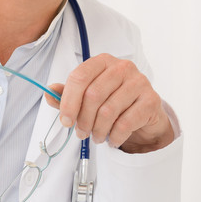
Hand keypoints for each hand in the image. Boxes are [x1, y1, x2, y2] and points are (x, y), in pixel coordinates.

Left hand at [47, 54, 175, 152]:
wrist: (145, 113)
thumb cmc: (113, 101)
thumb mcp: (88, 96)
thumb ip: (68, 95)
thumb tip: (49, 92)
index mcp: (103, 62)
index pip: (80, 77)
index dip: (68, 101)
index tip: (65, 120)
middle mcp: (122, 67)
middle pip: (93, 95)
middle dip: (83, 120)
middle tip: (81, 133)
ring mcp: (139, 82)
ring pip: (108, 111)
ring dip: (98, 131)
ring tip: (96, 137)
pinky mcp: (151, 100)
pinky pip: (125, 123)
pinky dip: (114, 136)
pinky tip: (112, 139)